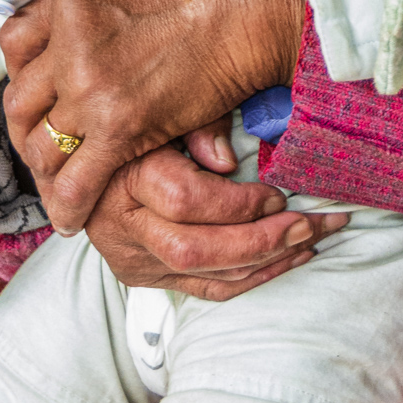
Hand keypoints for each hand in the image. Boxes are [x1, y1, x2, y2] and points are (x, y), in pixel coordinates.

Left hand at [0, 0, 304, 234]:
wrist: (250, 7)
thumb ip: (99, 21)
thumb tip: (84, 52)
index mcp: (67, 0)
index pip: (15, 45)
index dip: (26, 76)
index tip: (40, 94)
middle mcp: (68, 43)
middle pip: (20, 102)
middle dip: (30, 128)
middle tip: (48, 144)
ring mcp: (89, 86)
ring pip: (42, 144)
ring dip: (48, 166)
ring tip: (59, 179)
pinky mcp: (119, 127)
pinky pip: (78, 179)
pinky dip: (69, 205)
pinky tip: (69, 220)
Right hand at [84, 143, 346, 300]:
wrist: (88, 163)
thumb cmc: (141, 126)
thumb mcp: (166, 113)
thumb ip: (198, 126)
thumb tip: (227, 160)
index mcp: (122, 176)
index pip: (185, 200)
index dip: (240, 203)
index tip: (278, 193)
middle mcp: (121, 226)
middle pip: (196, 249)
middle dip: (263, 241)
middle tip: (311, 224)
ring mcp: (132, 258)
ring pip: (207, 276)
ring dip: (270, 261)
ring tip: (313, 238)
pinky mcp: (145, 277)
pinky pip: (207, 290)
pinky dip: (254, 277)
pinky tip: (289, 259)